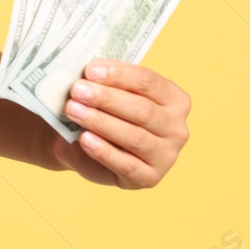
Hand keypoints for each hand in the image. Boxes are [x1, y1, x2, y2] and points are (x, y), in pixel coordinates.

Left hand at [49, 60, 189, 188]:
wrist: (89, 148)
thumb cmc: (105, 113)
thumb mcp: (108, 94)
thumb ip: (105, 83)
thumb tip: (87, 74)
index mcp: (174, 100)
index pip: (148, 82)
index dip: (118, 75)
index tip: (90, 70)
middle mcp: (176, 128)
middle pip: (142, 110)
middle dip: (106, 98)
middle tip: (77, 90)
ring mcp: (166, 156)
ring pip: (134, 137)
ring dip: (100, 122)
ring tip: (72, 110)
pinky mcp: (149, 178)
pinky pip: (126, 164)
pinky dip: (103, 151)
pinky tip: (84, 139)